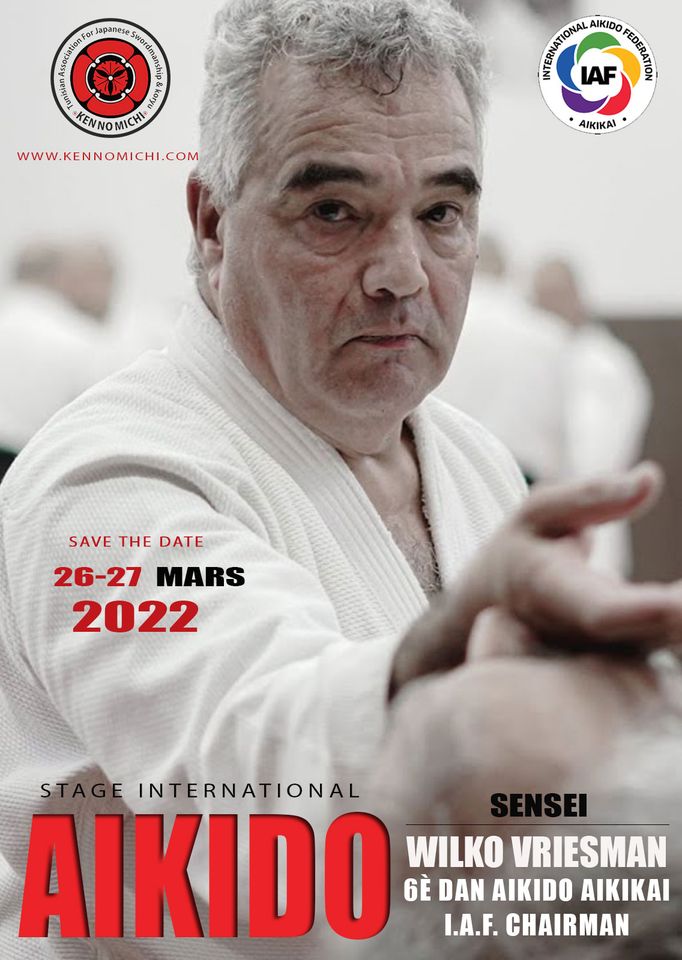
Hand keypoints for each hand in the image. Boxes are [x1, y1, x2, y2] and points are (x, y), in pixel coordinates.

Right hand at [389, 462, 681, 697]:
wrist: (489, 617)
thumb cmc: (518, 553)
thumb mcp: (537, 512)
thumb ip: (592, 497)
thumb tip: (651, 478)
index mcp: (551, 594)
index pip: (598, 610)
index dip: (640, 612)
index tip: (676, 605)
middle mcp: (581, 638)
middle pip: (650, 639)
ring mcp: (603, 658)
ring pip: (667, 648)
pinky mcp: (627, 661)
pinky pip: (672, 645)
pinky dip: (681, 627)